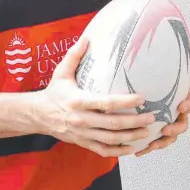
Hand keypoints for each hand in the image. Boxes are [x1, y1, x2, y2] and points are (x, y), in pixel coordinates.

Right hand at [35, 38, 155, 156]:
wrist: (37, 115)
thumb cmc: (54, 92)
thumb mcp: (61, 72)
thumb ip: (74, 55)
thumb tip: (87, 38)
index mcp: (78, 100)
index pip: (106, 102)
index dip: (125, 101)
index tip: (141, 98)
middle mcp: (81, 119)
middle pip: (112, 123)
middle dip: (134, 121)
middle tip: (151, 116)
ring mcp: (83, 133)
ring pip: (110, 139)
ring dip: (130, 137)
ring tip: (147, 131)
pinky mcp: (83, 143)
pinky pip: (103, 150)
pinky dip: (118, 151)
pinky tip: (132, 148)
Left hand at [135, 47, 189, 156]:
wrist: (139, 88)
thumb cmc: (158, 77)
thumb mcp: (166, 67)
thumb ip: (181, 58)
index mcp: (182, 97)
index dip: (189, 105)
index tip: (181, 104)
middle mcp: (176, 112)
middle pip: (183, 124)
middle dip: (176, 128)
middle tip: (166, 129)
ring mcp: (167, 123)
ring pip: (170, 137)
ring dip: (164, 142)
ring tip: (153, 143)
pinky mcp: (155, 132)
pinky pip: (155, 143)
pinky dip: (149, 147)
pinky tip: (139, 151)